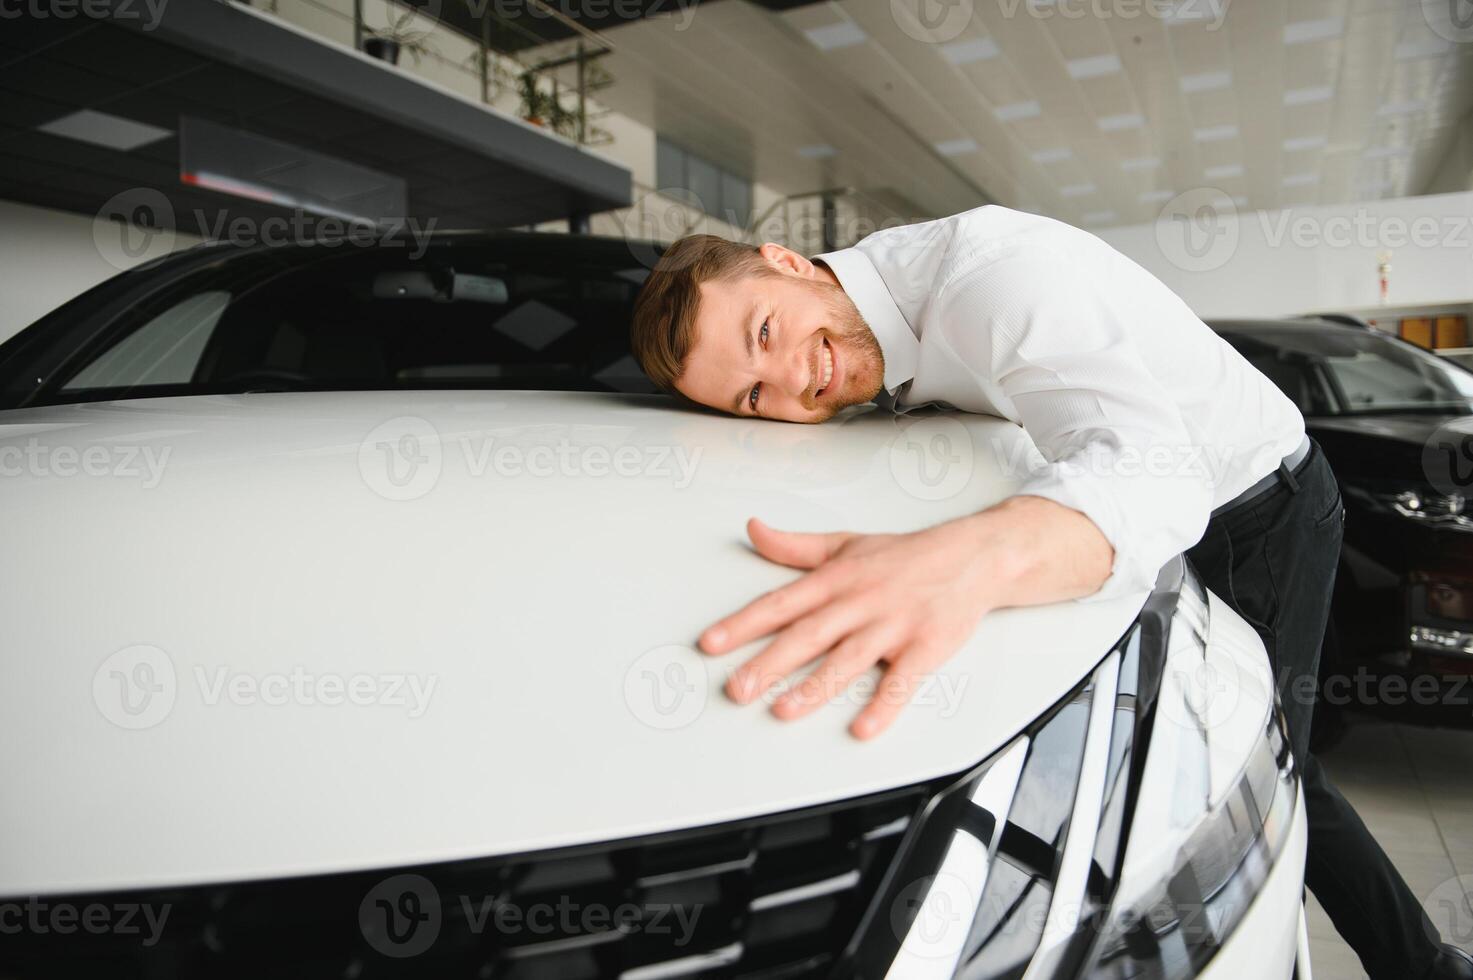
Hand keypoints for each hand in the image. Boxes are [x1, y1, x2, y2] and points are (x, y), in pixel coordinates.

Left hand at [698, 516, 998, 738]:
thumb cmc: (904, 556)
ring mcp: (892, 625)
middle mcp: (859, 601)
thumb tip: (754, 530)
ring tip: (784, 710)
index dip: (743, 624)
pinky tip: (864, 727)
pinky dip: (884, 705)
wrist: (972, 556)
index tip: (711, 643)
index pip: (780, 602)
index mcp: (835, 579)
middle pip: (807, 635)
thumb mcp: (844, 543)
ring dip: (816, 687)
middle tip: (737, 689)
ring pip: (848, 659)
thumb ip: (794, 546)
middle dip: (768, 663)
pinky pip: (902, 681)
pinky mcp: (924, 646)